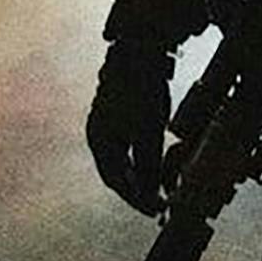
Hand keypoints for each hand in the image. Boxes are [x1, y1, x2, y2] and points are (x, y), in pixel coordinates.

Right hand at [87, 39, 175, 215]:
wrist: (140, 50)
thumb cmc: (140, 90)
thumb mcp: (147, 132)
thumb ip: (147, 164)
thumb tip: (150, 192)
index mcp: (99, 140)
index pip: (115, 181)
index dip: (135, 199)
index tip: (156, 210)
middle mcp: (100, 134)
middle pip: (117, 172)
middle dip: (138, 189)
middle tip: (160, 203)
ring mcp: (109, 124)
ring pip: (125, 159)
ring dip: (142, 175)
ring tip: (162, 186)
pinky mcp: (121, 115)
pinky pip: (131, 146)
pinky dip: (144, 159)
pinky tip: (158, 161)